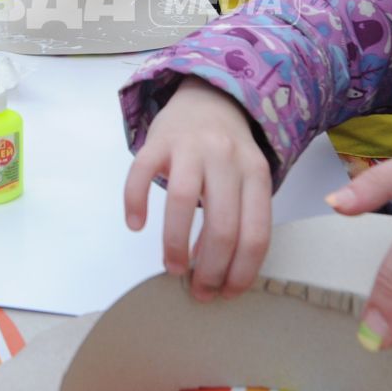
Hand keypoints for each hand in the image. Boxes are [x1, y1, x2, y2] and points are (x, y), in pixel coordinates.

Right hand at [123, 79, 274, 298]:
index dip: (241, 271)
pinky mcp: (158, 141)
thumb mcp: (246, 179)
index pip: (255, 233)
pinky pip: (142, 173)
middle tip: (198, 290)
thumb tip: (217, 271)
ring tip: (173, 267)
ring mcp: (191, 147)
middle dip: (210, 268)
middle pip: (223, 225)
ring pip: (183, 201)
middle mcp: (227, 159)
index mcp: (256, 174)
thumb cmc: (227, 152)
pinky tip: (136, 225)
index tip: (226, 293)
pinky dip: (136, 202)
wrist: (209, 97)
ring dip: (176, 243)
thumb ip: (238, 217)